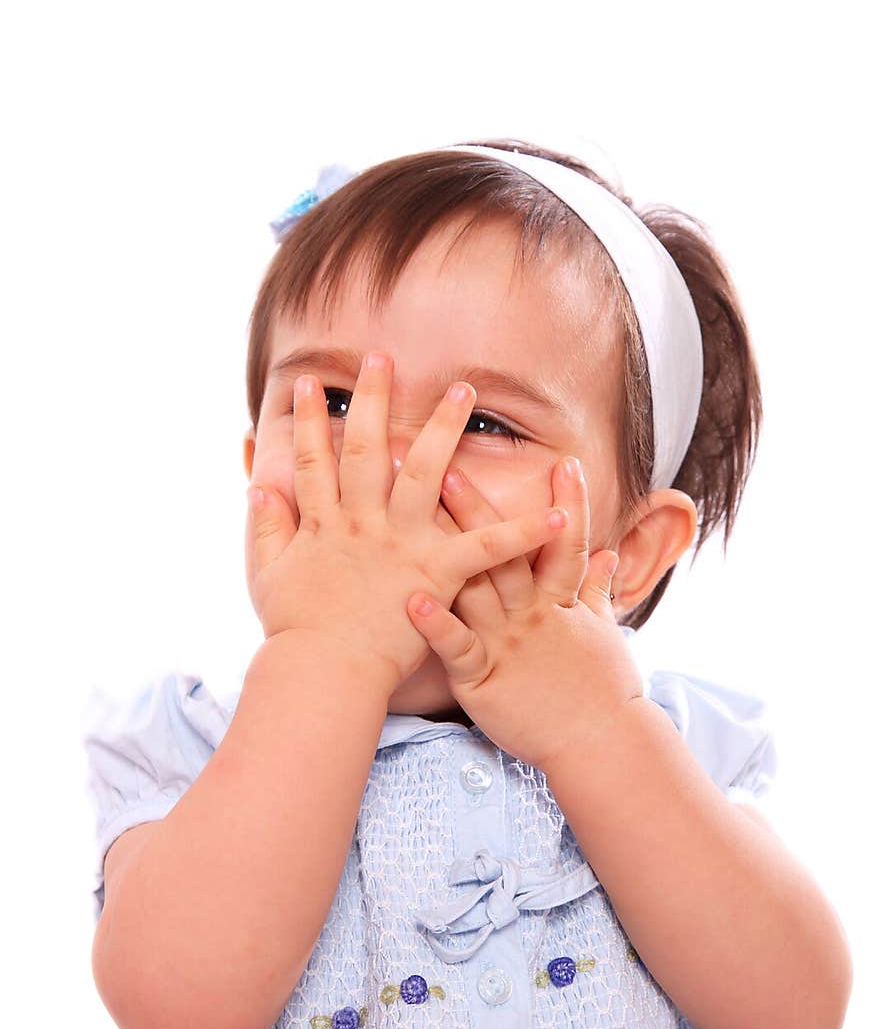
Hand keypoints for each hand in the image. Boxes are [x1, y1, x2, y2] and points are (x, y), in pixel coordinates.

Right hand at [244, 353, 570, 693]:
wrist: (324, 672)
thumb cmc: (296, 633)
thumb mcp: (267, 576)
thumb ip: (267, 528)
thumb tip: (258, 486)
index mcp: (324, 524)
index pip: (314, 459)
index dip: (309, 419)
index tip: (310, 382)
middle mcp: (362, 523)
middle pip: (367, 448)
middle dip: (373, 398)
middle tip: (382, 356)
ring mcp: (401, 544)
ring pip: (425, 473)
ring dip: (443, 427)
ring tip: (464, 390)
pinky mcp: (437, 573)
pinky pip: (486, 547)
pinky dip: (521, 532)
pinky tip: (553, 514)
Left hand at [405, 456, 643, 770]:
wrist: (599, 746)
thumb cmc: (602, 695)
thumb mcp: (604, 637)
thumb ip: (599, 593)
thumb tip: (610, 557)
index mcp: (561, 603)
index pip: (565, 543)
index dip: (567, 503)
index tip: (565, 462)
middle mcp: (534, 615)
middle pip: (504, 551)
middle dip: (477, 507)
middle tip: (447, 462)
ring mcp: (508, 644)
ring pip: (475, 585)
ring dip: (445, 546)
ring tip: (414, 526)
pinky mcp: (484, 679)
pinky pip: (457, 647)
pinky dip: (436, 624)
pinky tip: (412, 600)